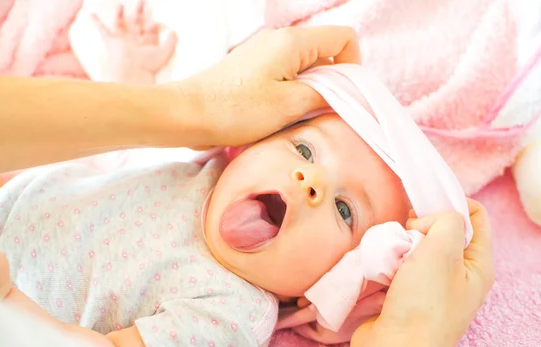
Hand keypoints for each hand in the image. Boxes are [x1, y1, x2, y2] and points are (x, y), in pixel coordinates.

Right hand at [85, 0, 176, 83]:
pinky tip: (90, 14)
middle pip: (137, 24)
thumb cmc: (148, 64)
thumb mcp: (164, 53)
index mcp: (146, 45)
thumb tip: (174, 31)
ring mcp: (121, 41)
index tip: (155, 23)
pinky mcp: (110, 42)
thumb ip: (171, 42)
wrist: (130, 71)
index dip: (153, 25)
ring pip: (121, 24)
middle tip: (143, 1)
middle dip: (140, 12)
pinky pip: (102, 30)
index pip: (150, 31)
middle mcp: (133, 42)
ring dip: (121, 14)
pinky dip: (96, 22)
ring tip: (122, 5)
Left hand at [179, 26, 359, 146]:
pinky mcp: (253, 67)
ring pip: (306, 65)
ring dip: (311, 89)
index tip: (343, 95)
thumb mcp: (289, 106)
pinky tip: (279, 113)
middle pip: (326, 51)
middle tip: (320, 111)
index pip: (345, 38)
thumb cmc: (235, 110)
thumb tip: (345, 93)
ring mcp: (264, 52)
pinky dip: (292, 91)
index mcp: (293, 41)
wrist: (187, 114)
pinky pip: (286, 73)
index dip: (353, 66)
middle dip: (332, 81)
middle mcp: (280, 39)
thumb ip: (325, 95)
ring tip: (297, 115)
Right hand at [351, 199, 493, 346]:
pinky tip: (379, 266)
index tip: (425, 207)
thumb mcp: (443, 251)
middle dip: (420, 225)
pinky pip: (398, 266)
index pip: (475, 216)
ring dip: (399, 244)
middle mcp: (457, 276)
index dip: (452, 203)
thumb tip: (423, 224)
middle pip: (441, 231)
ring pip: (415, 247)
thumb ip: (445, 220)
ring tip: (390, 255)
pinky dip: (388, 260)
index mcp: (478, 265)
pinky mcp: (405, 296)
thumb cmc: (423, 304)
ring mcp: (430, 287)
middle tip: (406, 236)